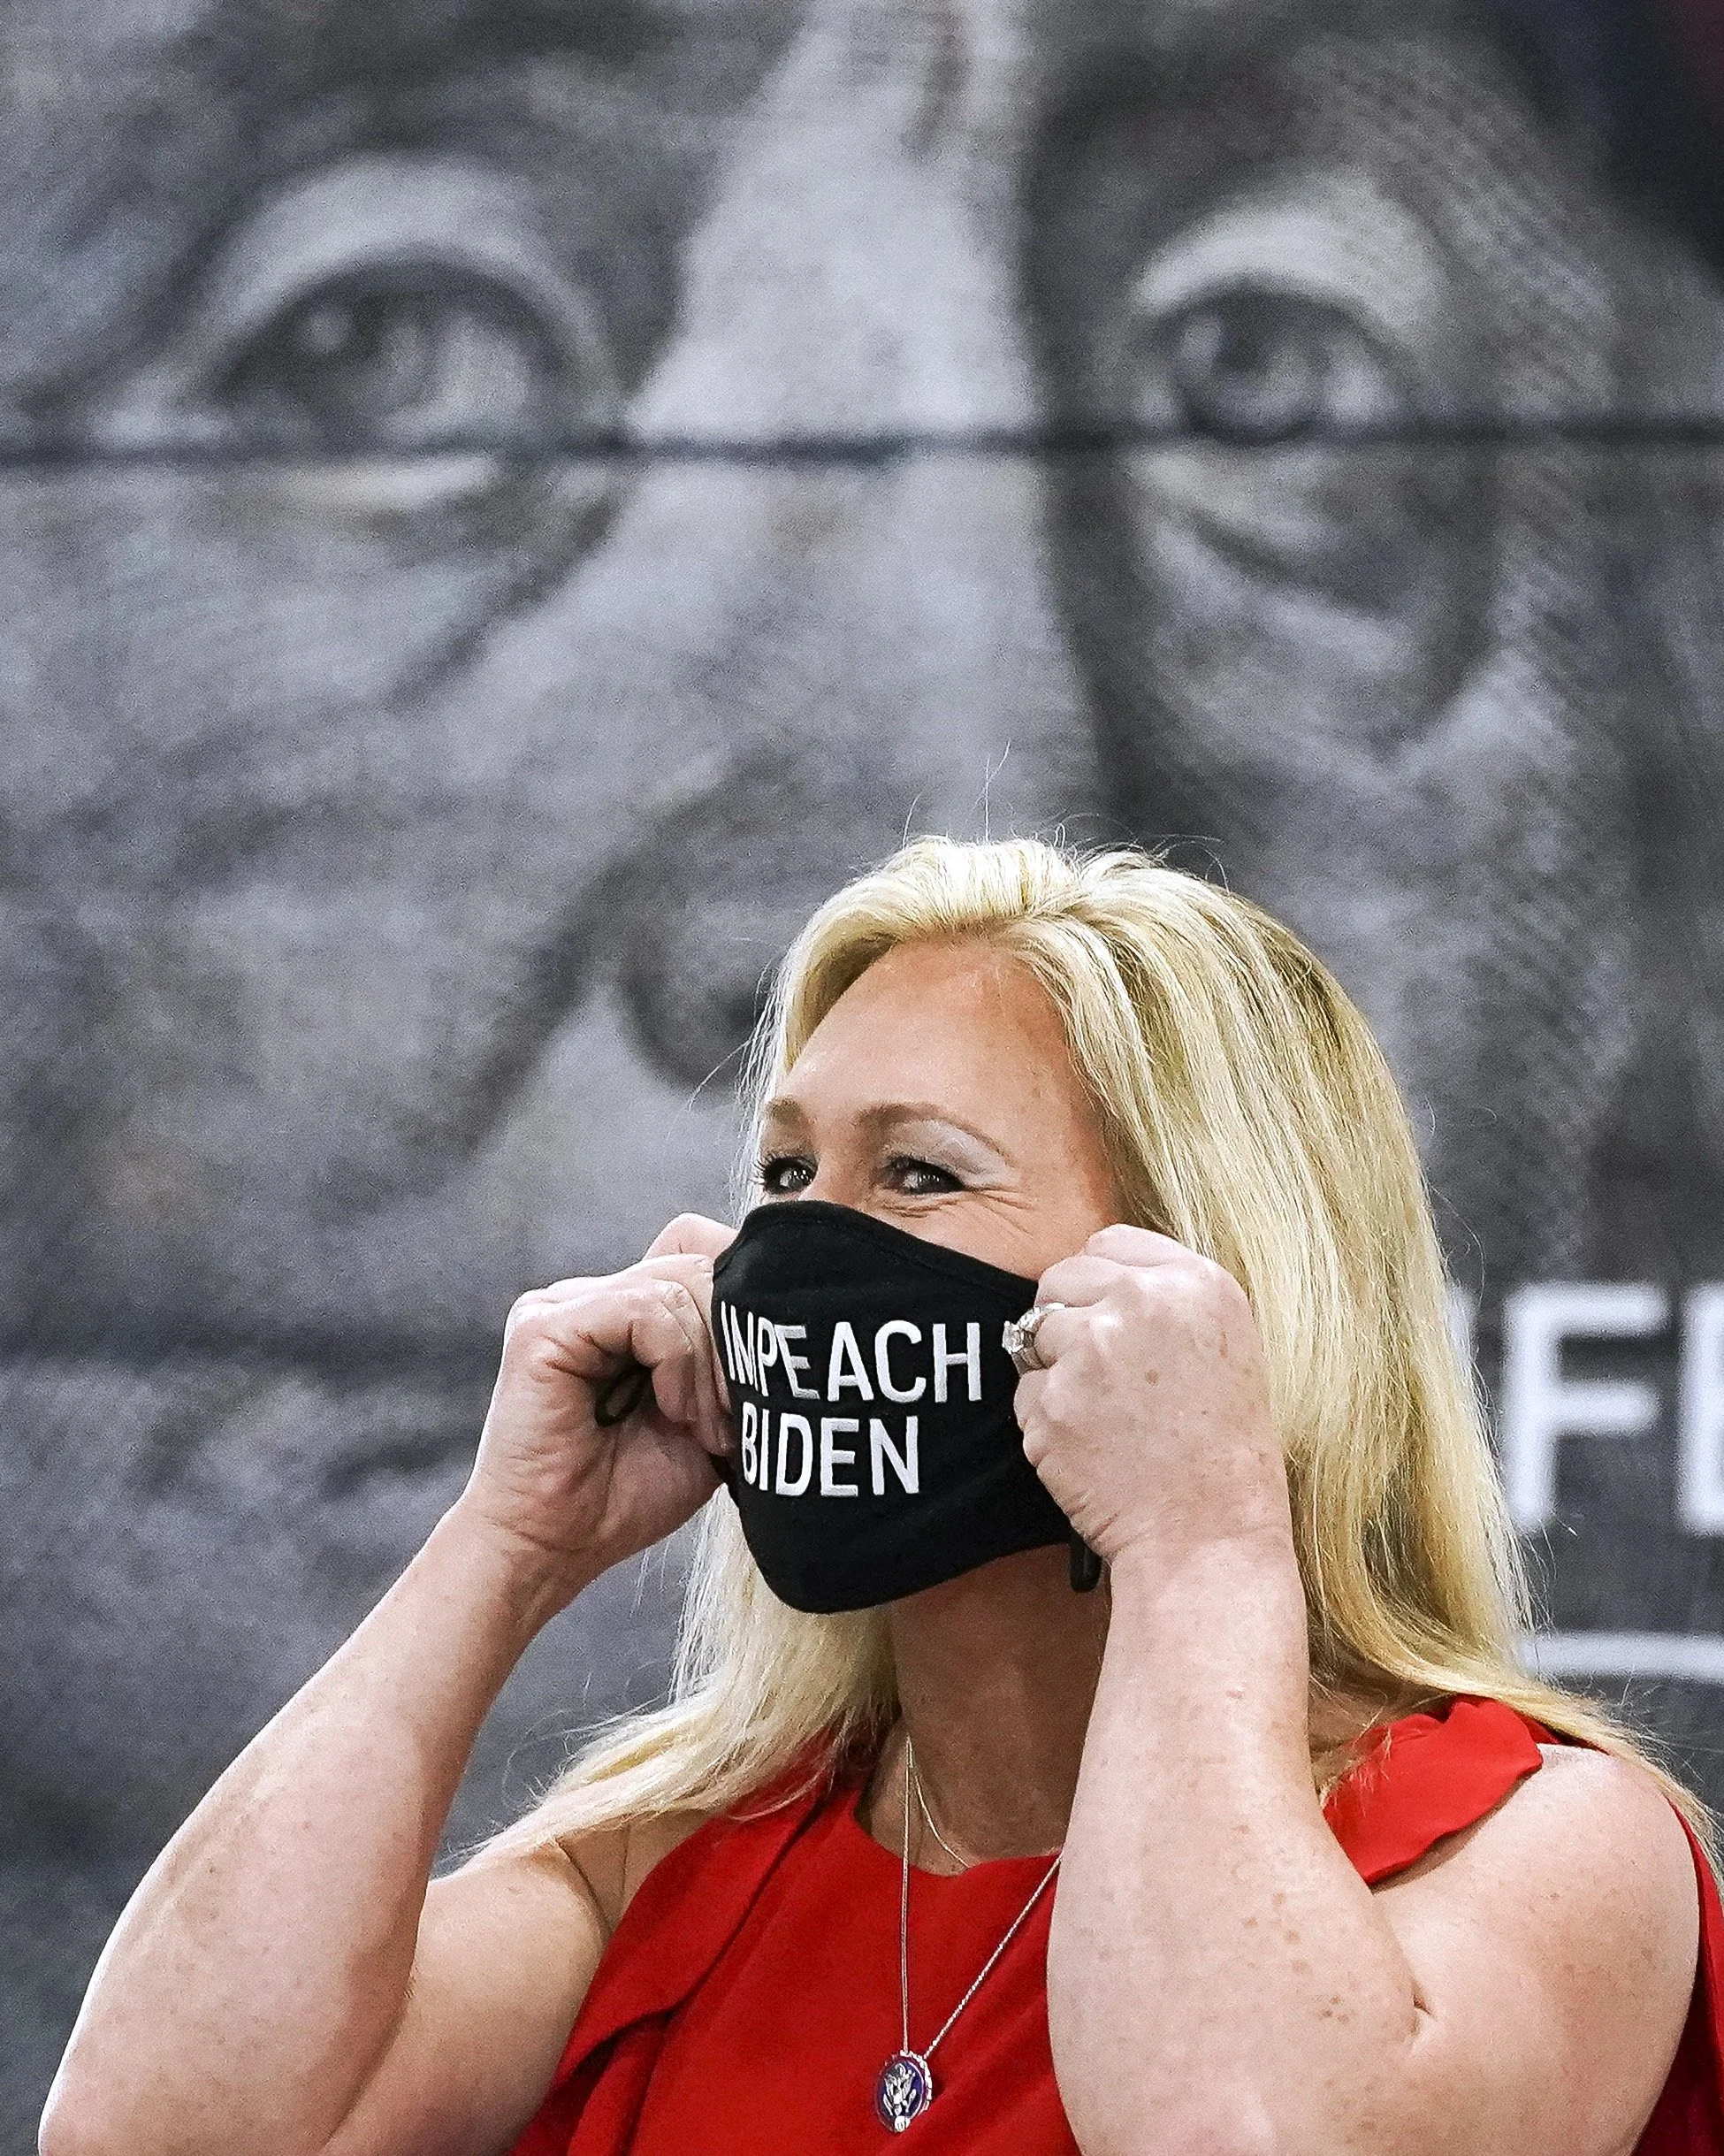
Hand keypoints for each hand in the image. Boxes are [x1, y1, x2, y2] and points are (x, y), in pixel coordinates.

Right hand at [455, 1213, 735, 1597]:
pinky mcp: (544, 1325)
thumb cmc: (625, 1494)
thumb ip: (732, 1358)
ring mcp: (564, 1304)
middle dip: (735, 1338)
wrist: (557, 1548)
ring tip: (701, 1427)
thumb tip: (791, 1312)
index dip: (744, 1296)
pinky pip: (643, 1309)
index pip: (699, 1249)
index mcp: (626, 1311)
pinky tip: (671, 1411)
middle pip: (697, 1262)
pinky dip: (675, 1361)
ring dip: (708, 1365)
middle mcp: (592, 1296)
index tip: (763, 1374)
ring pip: (678, 1285)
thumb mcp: (706, 1417)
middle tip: (734, 1417)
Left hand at [1012, 1225, 1289, 1569]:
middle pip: (1060, 1278)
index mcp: (1196, 1282)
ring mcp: (1091, 1349)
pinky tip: (1090, 1448)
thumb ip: (1167, 1299)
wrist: (1210, 1534)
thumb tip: (1100, 1276)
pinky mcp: (1051, 1400)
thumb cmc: (1223, 1450)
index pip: (1109, 1243)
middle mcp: (1142, 1302)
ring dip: (1053, 1371)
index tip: (1108, 1317)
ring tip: (1105, 1418)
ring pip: (1034, 1333)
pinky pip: (1024, 1394)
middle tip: (1100, 1374)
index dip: (1101, 1282)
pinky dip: (1045, 1421)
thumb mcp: (1227, 1347)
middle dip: (1067, 1319)